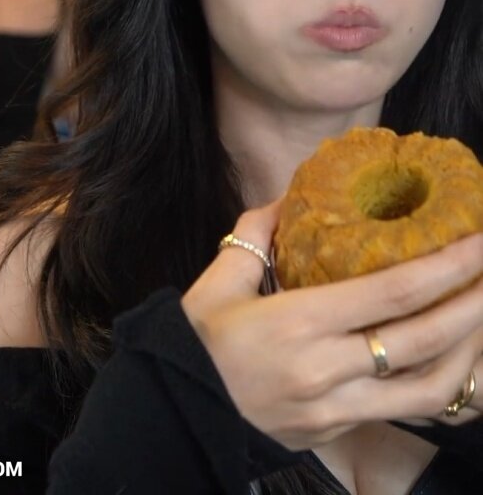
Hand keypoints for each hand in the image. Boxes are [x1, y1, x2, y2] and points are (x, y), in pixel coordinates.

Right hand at [181, 200, 482, 450]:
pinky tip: (453, 358)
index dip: (446, 266)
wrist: (177, 414)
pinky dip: (440, 382)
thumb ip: (255, 237)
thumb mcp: (216, 283)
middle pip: (423, 339)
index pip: (391, 293)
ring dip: (468, 350)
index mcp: (297, 324)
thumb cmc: (195, 344)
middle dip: (473, 302)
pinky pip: (404, 409)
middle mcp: (326, 369)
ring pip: (428, 387)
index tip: (480, 241)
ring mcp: (336, 408)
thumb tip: (285, 201)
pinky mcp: (337, 429)